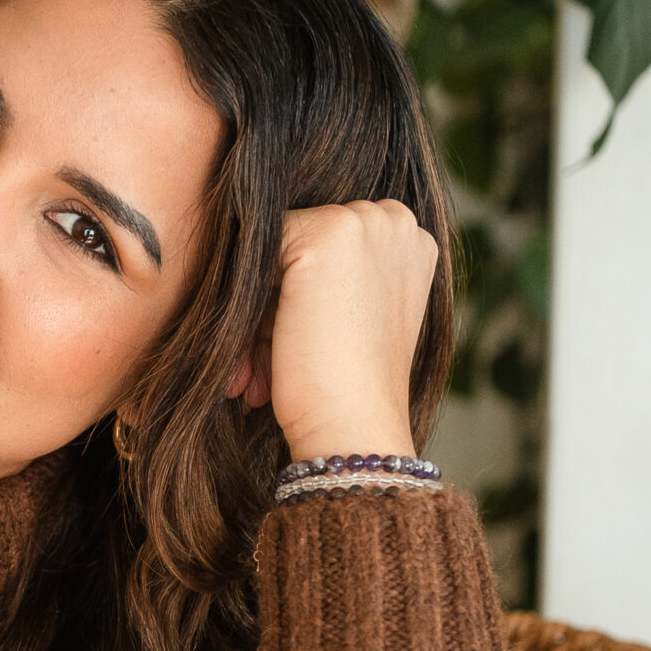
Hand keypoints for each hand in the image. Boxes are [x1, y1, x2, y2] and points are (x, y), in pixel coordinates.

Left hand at [225, 200, 437, 463]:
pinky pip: (253, 253)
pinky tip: (248, 363)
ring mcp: (364, 222)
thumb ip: (329, 277)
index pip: (323, 250)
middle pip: (296, 246)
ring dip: (252, 318)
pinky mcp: (325, 237)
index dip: (294, 302)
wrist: (354, 431)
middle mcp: (394, 219)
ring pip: (272, 252)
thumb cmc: (349, 390)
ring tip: (251, 380)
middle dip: (269, 311)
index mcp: (409, 239)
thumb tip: (267, 262)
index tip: (280, 361)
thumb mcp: (351, 318)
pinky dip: (241, 306)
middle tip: (257, 377)